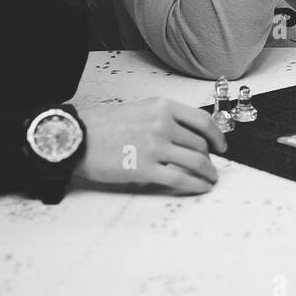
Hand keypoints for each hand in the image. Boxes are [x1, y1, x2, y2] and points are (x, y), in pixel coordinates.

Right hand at [74, 96, 226, 193]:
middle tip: (209, 166)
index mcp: (162, 107)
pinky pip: (181, 179)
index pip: (203, 121)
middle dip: (208, 158)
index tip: (221, 146)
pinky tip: (200, 188)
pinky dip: (196, 185)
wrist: (74, 137)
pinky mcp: (146, 169)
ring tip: (210, 179)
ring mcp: (155, 146)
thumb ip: (163, 118)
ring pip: (195, 162)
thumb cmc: (101, 125)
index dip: (217, 136)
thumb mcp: (138, 110)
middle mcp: (162, 124)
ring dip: (207, 173)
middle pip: (200, 144)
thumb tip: (185, 136)